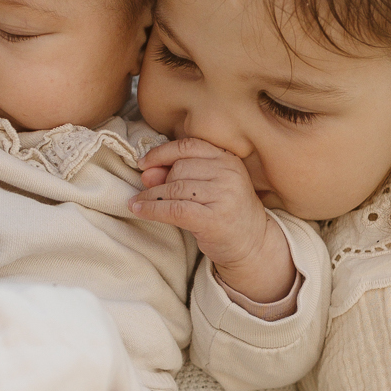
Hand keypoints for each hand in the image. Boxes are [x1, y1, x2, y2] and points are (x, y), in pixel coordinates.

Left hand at [130, 139, 295, 303]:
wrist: (253, 244)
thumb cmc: (227, 212)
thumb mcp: (208, 188)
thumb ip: (179, 175)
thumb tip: (146, 172)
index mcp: (228, 159)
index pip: (189, 146)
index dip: (162, 153)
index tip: (143, 163)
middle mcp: (228, 174)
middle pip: (179, 168)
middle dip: (159, 180)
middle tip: (148, 192)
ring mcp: (224, 196)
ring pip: (174, 189)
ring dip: (150, 197)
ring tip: (137, 203)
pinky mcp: (213, 219)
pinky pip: (174, 210)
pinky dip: (152, 210)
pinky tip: (139, 211)